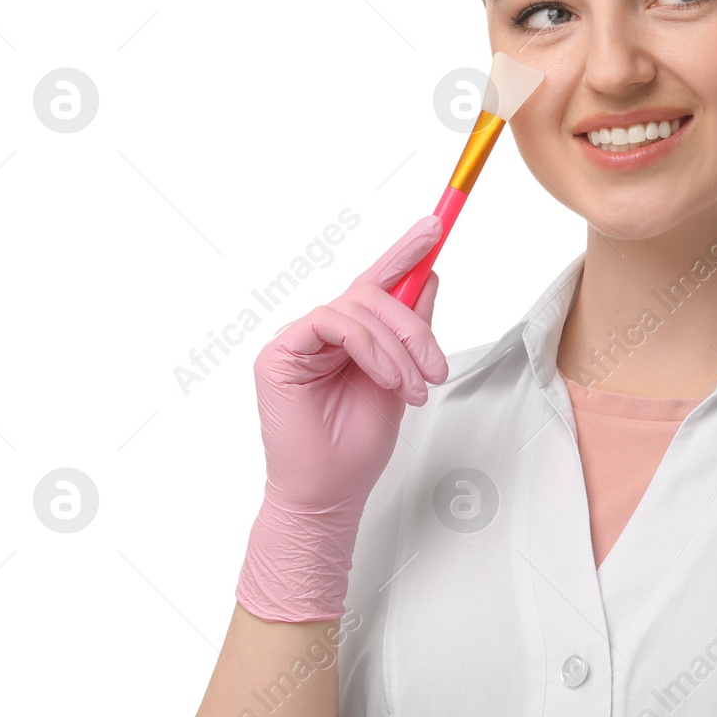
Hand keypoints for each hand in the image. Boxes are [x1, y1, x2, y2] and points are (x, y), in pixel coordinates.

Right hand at [235, 216, 449, 622]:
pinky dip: (369, 348)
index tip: (436, 224)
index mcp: (350, 335)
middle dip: (414, 325)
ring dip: (399, 347)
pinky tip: (387, 380)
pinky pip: (332, 323)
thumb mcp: (403, 379)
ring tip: (414, 388)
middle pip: (373, 291)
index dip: (404, 250)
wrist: (331, 493)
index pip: (376, 281)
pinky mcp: (280, 353)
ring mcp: (297, 340)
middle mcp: (321, 330)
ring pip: (358, 306)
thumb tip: (429, 276)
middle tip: (437, 369)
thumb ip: (411, 330)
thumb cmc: (359, 445)